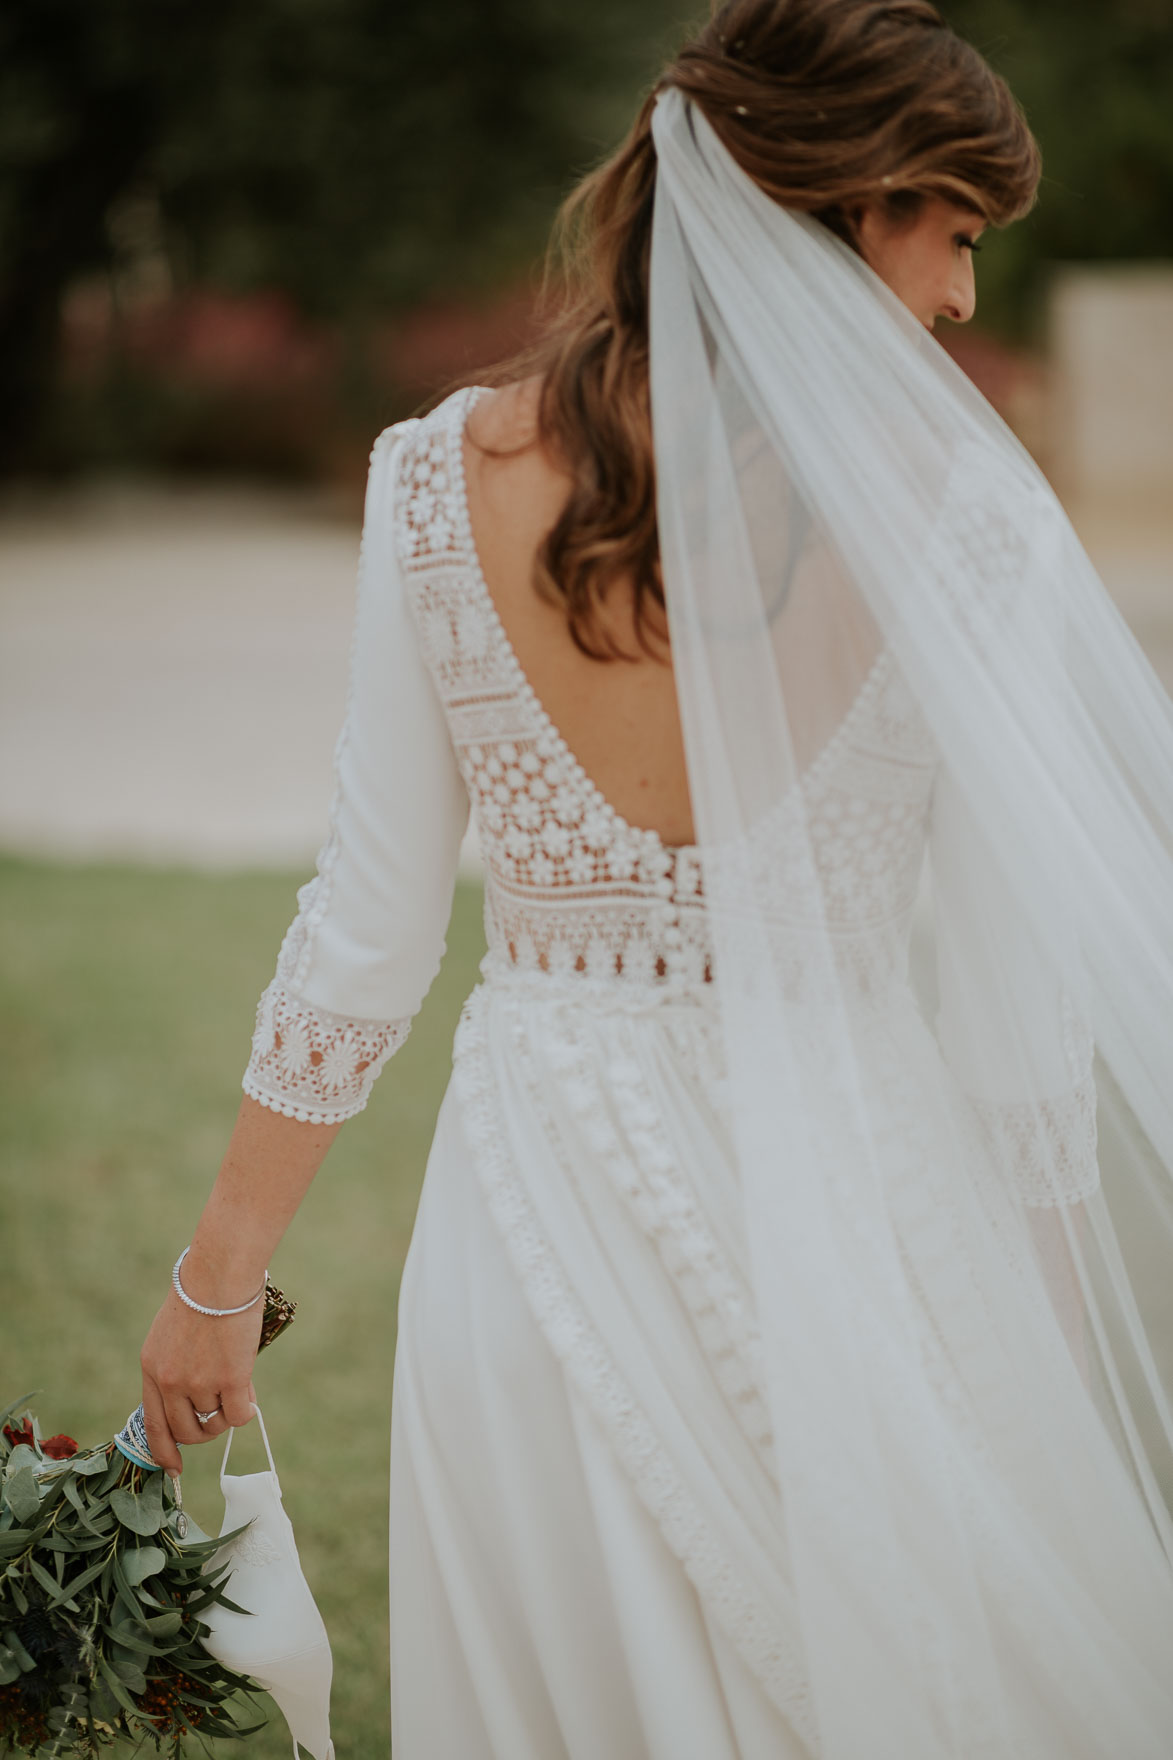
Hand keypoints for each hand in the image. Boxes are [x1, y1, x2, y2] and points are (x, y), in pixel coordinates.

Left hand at [140, 1287, 262, 1474]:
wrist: (220, 1273)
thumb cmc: (204, 1294)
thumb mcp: (173, 1334)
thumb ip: (178, 1368)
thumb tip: (202, 1402)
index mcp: (152, 1369)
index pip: (152, 1425)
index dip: (164, 1451)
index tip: (174, 1468)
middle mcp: (170, 1382)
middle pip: (187, 1431)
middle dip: (206, 1431)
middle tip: (221, 1412)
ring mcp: (199, 1383)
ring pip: (217, 1422)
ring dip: (229, 1412)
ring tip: (238, 1386)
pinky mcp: (229, 1379)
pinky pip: (240, 1415)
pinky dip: (247, 1408)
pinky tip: (249, 1392)